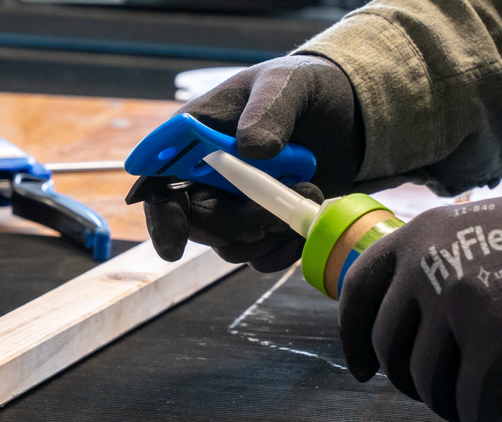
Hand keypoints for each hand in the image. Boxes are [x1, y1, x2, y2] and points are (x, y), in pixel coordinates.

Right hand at [126, 54, 362, 270]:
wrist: (342, 117)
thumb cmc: (299, 91)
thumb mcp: (286, 83)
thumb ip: (268, 109)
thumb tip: (252, 149)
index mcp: (192, 141)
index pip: (158, 184)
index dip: (161, 215)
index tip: (175, 242)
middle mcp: (204, 179)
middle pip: (195, 224)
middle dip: (237, 222)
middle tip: (278, 203)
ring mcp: (233, 208)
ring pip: (229, 245)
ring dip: (269, 231)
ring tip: (308, 190)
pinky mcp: (262, 228)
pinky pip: (260, 258)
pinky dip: (285, 248)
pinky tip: (306, 218)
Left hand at [338, 157, 501, 421]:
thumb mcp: (472, 226)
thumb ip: (438, 257)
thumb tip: (415, 313)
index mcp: (415, 237)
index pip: (357, 292)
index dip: (351, 338)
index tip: (362, 370)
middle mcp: (424, 267)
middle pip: (388, 345)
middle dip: (404, 380)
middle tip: (431, 393)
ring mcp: (455, 302)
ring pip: (424, 377)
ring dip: (440, 404)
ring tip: (463, 409)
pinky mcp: (492, 337)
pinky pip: (467, 396)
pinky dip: (473, 421)